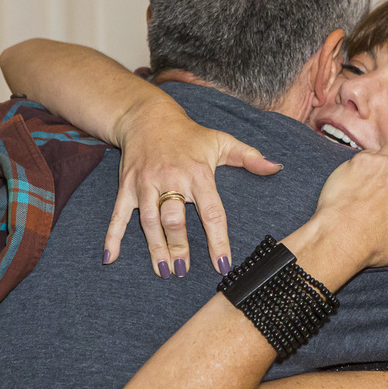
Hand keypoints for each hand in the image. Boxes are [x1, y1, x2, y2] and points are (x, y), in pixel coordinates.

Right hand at [106, 99, 280, 277]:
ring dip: (155, 248)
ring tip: (164, 271)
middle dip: (179, 247)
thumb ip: (249, 156)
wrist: (148, 117)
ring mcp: (146, 184)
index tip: (222, 264)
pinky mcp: (127, 186)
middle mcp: (171, 180)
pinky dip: (113, 236)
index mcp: (198, 174)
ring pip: (149, 222)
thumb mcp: (221, 141)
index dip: (218, 241)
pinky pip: (118, 214)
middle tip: (183, 271)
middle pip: (175, 220)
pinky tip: (111, 257)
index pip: (212, 213)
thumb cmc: (189, 134)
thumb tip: (276, 166)